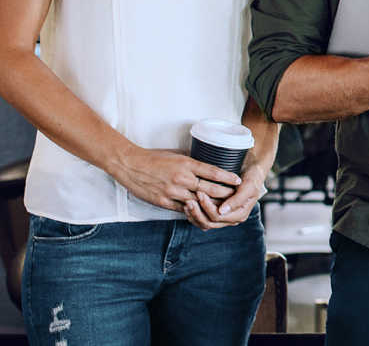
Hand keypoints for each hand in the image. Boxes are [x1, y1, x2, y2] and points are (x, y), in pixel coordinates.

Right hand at [110, 147, 240, 211]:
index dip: (227, 177)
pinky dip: (195, 211)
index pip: (212, 171)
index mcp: (185, 164)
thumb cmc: (153, 158)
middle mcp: (181, 178)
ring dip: (212, 205)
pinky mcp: (164, 202)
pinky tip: (204, 213)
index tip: (238, 180)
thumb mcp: (175, 154)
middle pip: (209, 189)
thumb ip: (191, 161)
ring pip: (198, 202)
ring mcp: (172, 192)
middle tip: (237, 197)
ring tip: (225, 208)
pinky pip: (184, 209)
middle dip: (225, 194)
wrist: (130, 165)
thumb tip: (207, 163)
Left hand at [184, 163, 268, 229]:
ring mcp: (224, 217)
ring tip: (186, 203)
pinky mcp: (217, 213)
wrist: (252, 171)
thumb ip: (237, 199)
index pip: (218, 216)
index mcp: (240, 214)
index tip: (200, 193)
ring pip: (204, 223)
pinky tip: (187, 205)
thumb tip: (222, 211)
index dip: (207, 207)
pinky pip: (203, 219)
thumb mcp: (248, 186)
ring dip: (194, 215)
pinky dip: (194, 214)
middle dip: (198, 212)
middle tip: (189, 199)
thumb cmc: (252, 177)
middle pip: (210, 223)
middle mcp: (231, 218)